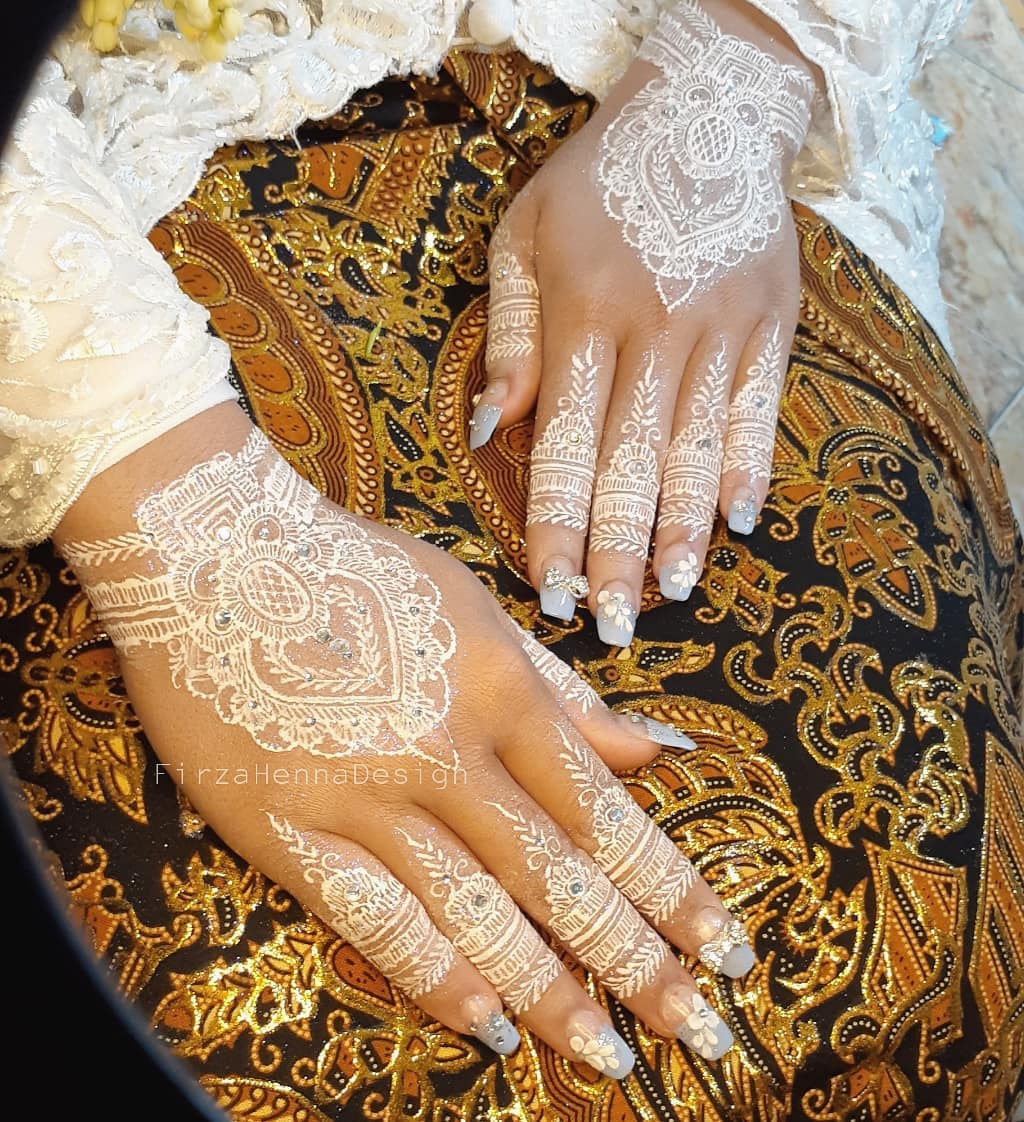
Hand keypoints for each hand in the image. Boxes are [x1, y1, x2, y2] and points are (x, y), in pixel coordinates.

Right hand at [54, 402, 754, 1075]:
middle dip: (636, 959)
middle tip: (698, 1028)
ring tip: (609, 1056)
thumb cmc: (359, 571)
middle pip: (557, 874)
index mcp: (501, 691)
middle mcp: (446, 751)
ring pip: (475, 911)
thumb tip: (657, 748)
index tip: (723, 948)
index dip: (670, 886)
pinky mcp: (288, 826)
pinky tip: (486, 1024)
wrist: (216, 556)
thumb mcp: (479, 610)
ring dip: (549, 991)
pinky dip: (433, 974)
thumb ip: (565, 690)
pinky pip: (371, 914)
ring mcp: (365, 794)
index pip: (605, 810)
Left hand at [470, 0, 817, 643]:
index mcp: (584, 317)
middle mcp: (654, 334)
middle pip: (629, 468)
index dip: (555, 526)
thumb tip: (483, 427)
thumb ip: (509, 335)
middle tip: (613, 627)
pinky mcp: (771, 327)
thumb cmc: (598, 182)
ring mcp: (720, 332)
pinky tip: (737, 525)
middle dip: (617, 554)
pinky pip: (758, 413)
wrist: (707, 113)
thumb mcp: (525, 236)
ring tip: (673, 593)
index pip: (562, 448)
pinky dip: (747, 469)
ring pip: (695, 453)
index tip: (550, 592)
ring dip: (683, 531)